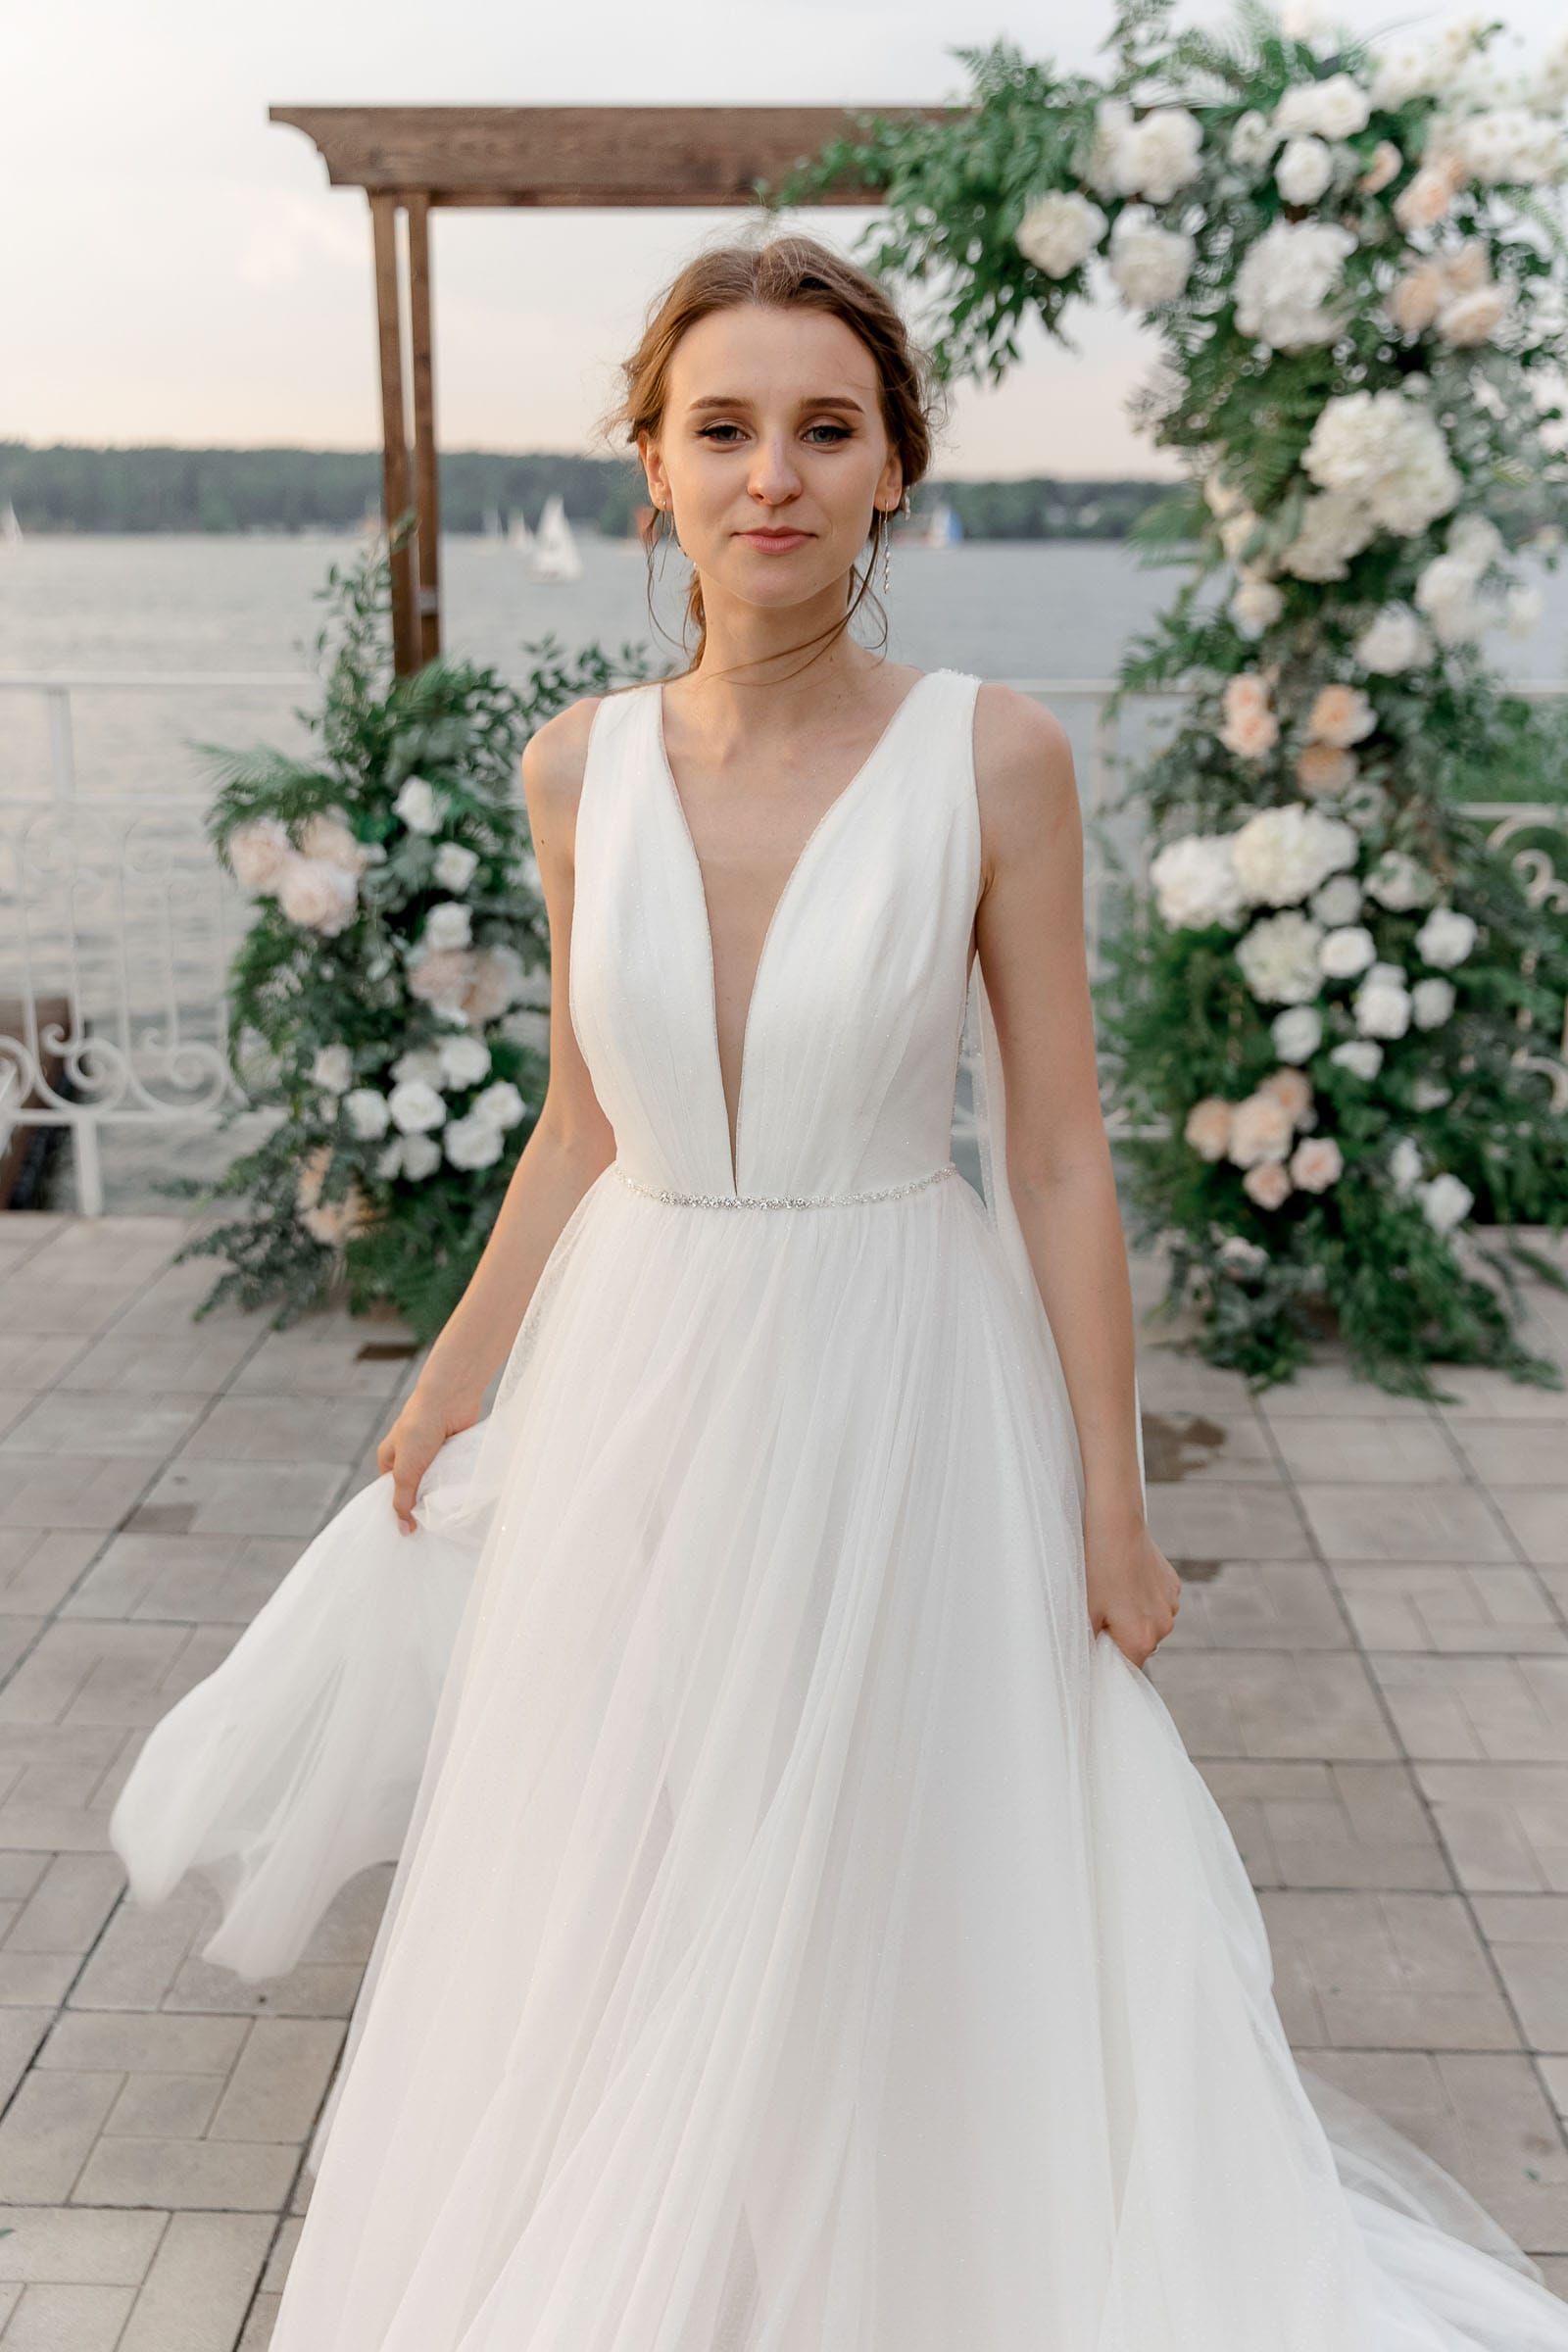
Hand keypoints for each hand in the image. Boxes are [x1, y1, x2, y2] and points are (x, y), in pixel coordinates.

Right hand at [375, 1380, 482, 1535]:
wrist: (450, 1398)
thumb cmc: (420, 1428)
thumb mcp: (406, 1471)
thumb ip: (403, 1501)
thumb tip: (404, 1531)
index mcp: (390, 1459)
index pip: (392, 1493)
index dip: (401, 1511)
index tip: (411, 1534)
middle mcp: (410, 1457)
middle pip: (416, 1489)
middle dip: (424, 1504)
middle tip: (433, 1532)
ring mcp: (432, 1454)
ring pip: (437, 1483)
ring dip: (442, 1494)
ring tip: (450, 1518)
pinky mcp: (452, 1451)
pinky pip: (453, 1473)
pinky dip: (456, 1482)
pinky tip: (462, 1498)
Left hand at [1084, 1505, 1181, 1669]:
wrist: (1115, 1526)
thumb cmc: (1096, 1570)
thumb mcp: (1085, 1612)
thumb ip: (1089, 1644)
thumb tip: (1088, 1662)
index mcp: (1142, 1640)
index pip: (1127, 1667)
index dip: (1110, 1658)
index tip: (1097, 1641)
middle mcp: (1164, 1627)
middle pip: (1140, 1644)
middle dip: (1121, 1634)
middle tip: (1100, 1610)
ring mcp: (1171, 1605)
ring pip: (1150, 1622)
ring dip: (1134, 1615)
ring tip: (1113, 1589)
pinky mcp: (1173, 1585)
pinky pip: (1157, 1601)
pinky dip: (1143, 1597)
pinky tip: (1126, 1577)